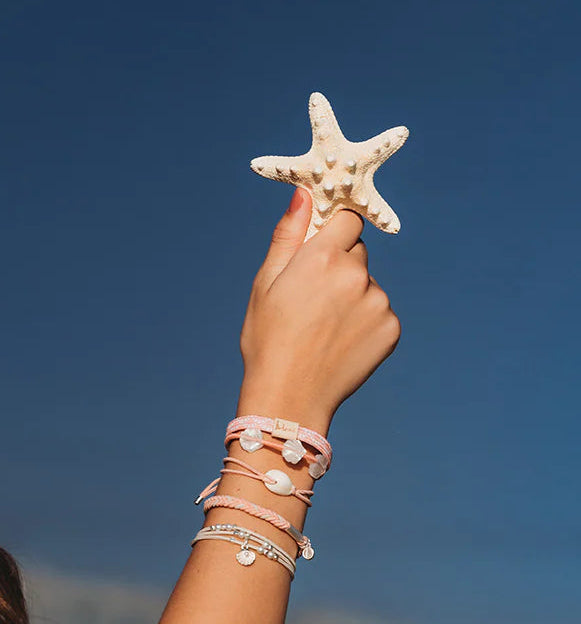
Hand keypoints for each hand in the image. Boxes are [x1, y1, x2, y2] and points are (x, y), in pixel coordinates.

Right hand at [237, 188, 401, 430]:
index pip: (347, 220)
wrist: (289, 396)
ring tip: (324, 329)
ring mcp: (377, 302)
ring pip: (368, 285)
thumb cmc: (268, 340)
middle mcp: (355, 274)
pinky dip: (365, 323)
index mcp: (321, 257)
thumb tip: (304, 193)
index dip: (332, 235)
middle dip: (339, 267)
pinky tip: (340, 343)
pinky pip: (380, 312)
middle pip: (357, 253)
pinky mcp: (391, 328)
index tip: (317, 256)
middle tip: (313, 303)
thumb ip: (288, 235)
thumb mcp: (265, 284)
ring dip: (352, 297)